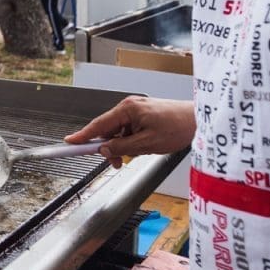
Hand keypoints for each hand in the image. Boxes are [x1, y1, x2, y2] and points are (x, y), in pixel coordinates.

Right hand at [64, 96, 193, 167]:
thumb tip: (104, 150)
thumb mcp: (147, 144)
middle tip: (115, 163)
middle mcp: (129, 106)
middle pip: (108, 128)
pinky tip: (141, 148)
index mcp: (127, 109)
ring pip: (119, 131)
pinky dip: (131, 140)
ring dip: (122, 145)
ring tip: (134, 156)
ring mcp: (137, 109)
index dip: (83, 135)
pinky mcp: (144, 114)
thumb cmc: (178, 127)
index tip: (70, 142)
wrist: (199, 120)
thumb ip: (122, 147)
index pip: (99, 124)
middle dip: (109, 146)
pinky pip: (129, 129)